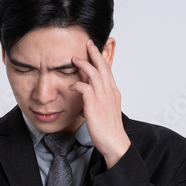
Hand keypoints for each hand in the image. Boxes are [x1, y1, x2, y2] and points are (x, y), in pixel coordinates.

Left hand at [69, 39, 130, 166]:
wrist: (114, 142)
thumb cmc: (109, 130)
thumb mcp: (104, 113)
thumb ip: (95, 105)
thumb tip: (84, 105)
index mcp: (113, 93)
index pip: (107, 72)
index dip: (101, 60)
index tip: (94, 51)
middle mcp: (110, 92)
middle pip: (103, 67)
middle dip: (95, 54)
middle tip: (88, 43)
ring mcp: (103, 98)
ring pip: (94, 74)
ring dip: (84, 64)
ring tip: (74, 58)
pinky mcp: (94, 105)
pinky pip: (85, 88)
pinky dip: (78, 84)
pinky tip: (71, 86)